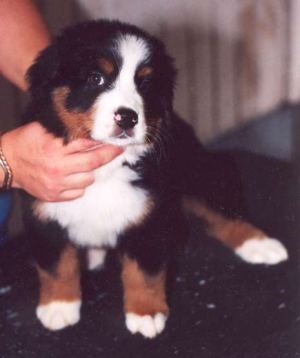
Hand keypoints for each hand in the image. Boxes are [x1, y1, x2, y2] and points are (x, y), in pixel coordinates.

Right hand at [1, 122, 122, 200]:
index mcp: (55, 148)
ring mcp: (56, 184)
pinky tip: (75, 176)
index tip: (116, 139)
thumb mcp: (42, 129)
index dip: (104, 141)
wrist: (6, 164)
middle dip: (109, 155)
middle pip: (93, 163)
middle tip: (118, 150)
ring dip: (91, 171)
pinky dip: (81, 185)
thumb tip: (88, 125)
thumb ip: (64, 128)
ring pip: (88, 180)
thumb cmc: (24, 143)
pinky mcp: (54, 196)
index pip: (87, 144)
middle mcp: (57, 167)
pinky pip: (78, 193)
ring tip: (86, 164)